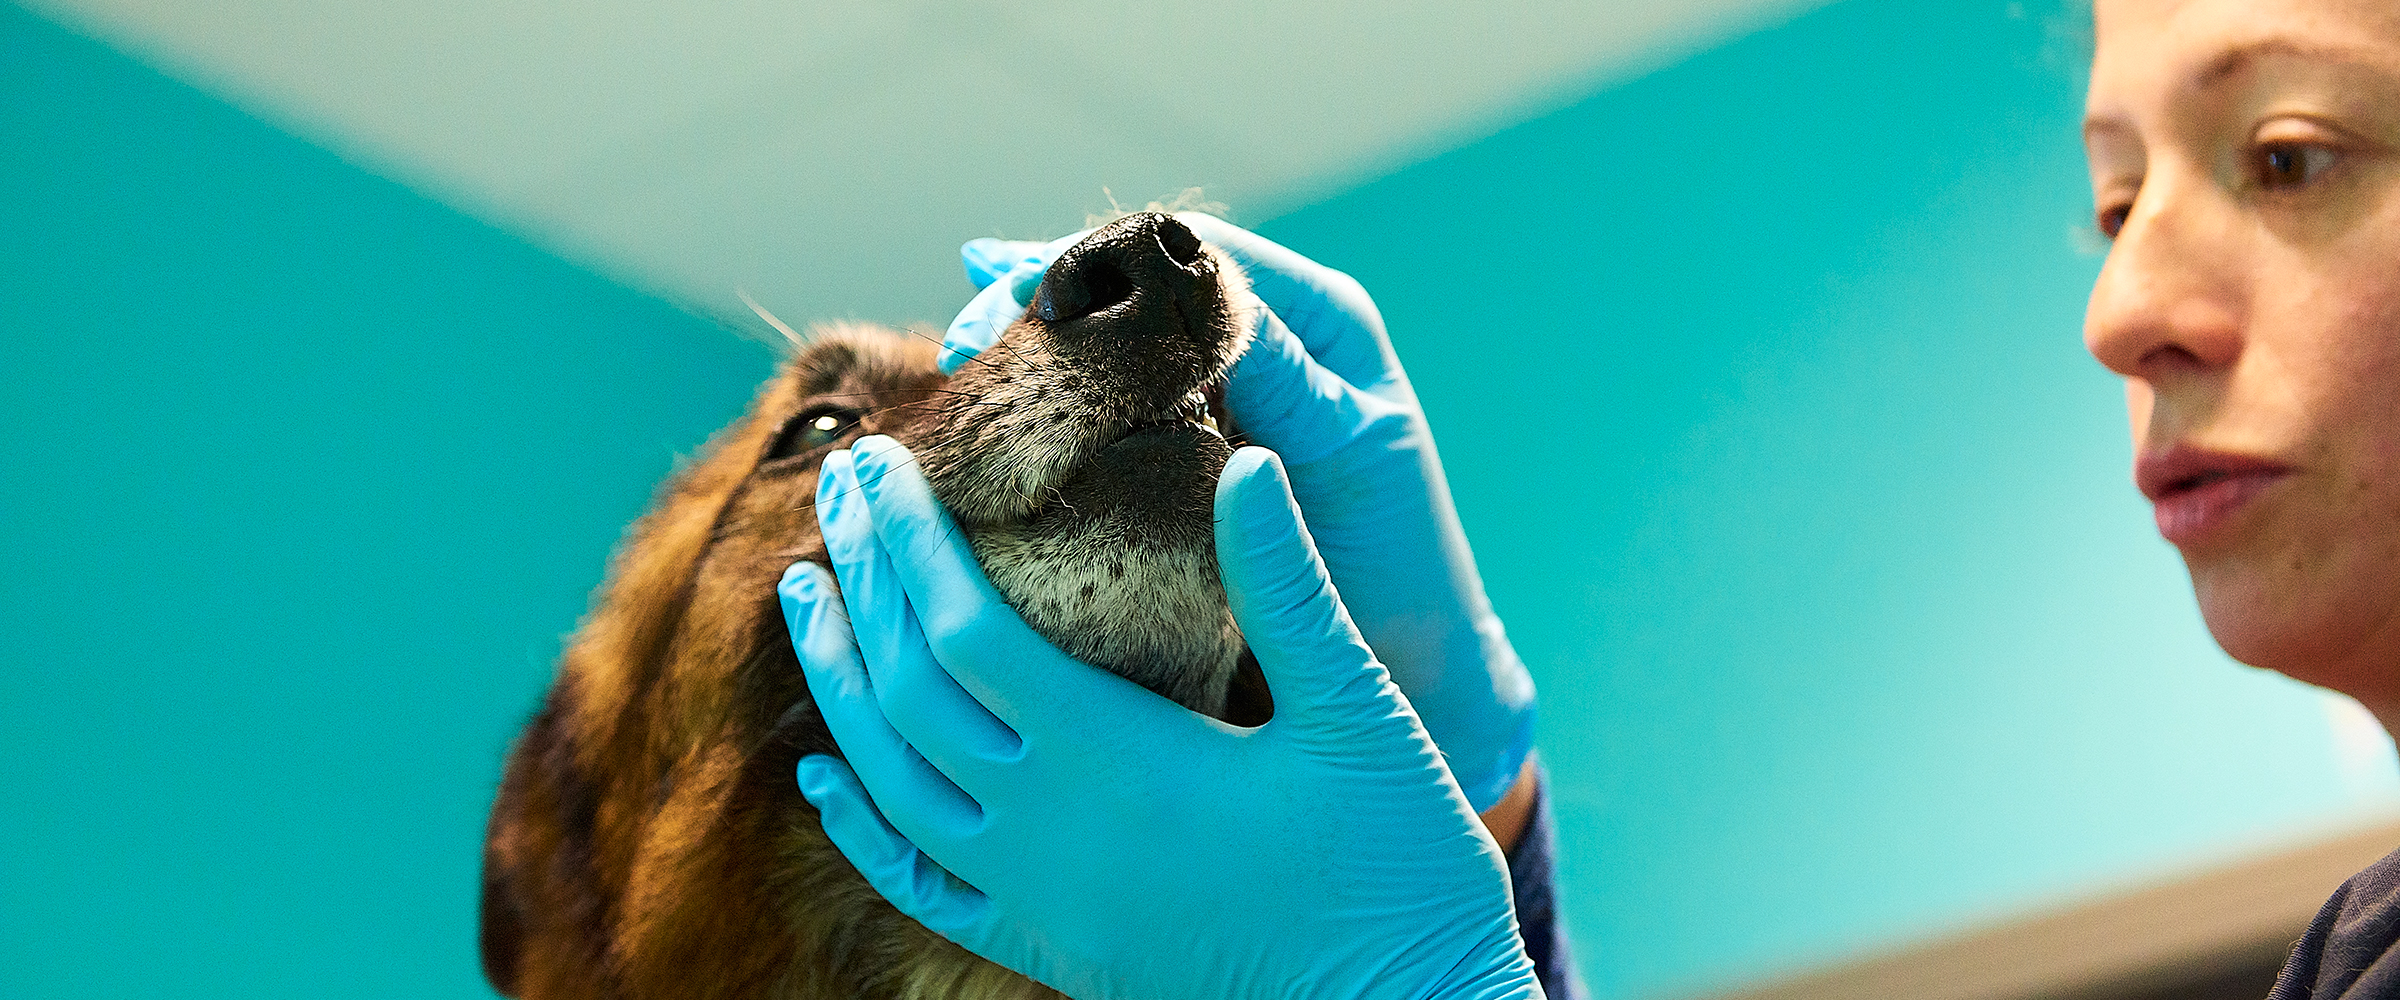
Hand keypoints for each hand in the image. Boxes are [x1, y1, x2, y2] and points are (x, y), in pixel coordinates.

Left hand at [782, 439, 1542, 999]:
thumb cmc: (1397, 866)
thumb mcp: (1358, 713)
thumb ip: (1286, 588)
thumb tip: (1246, 460)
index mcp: (1115, 759)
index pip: (966, 629)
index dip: (912, 541)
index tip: (880, 463)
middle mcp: (1050, 831)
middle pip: (909, 693)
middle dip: (863, 584)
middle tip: (835, 492)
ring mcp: (1038, 898)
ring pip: (893, 784)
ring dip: (838, 687)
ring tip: (806, 601)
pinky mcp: (1051, 945)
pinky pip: (921, 886)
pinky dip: (862, 826)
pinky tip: (827, 781)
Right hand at [942, 218, 1536, 809]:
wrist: (1417, 669)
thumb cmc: (1403, 560)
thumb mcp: (1351, 451)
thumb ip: (1285, 375)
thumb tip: (1207, 299)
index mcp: (1313, 318)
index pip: (1189, 254)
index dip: (1098, 261)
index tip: (1009, 286)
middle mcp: (1258, 348)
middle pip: (1131, 300)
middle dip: (1041, 314)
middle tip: (964, 351)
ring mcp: (1213, 411)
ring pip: (1105, 365)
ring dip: (1031, 375)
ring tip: (961, 397)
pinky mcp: (1178, 475)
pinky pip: (1103, 434)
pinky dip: (1048, 437)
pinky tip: (990, 452)